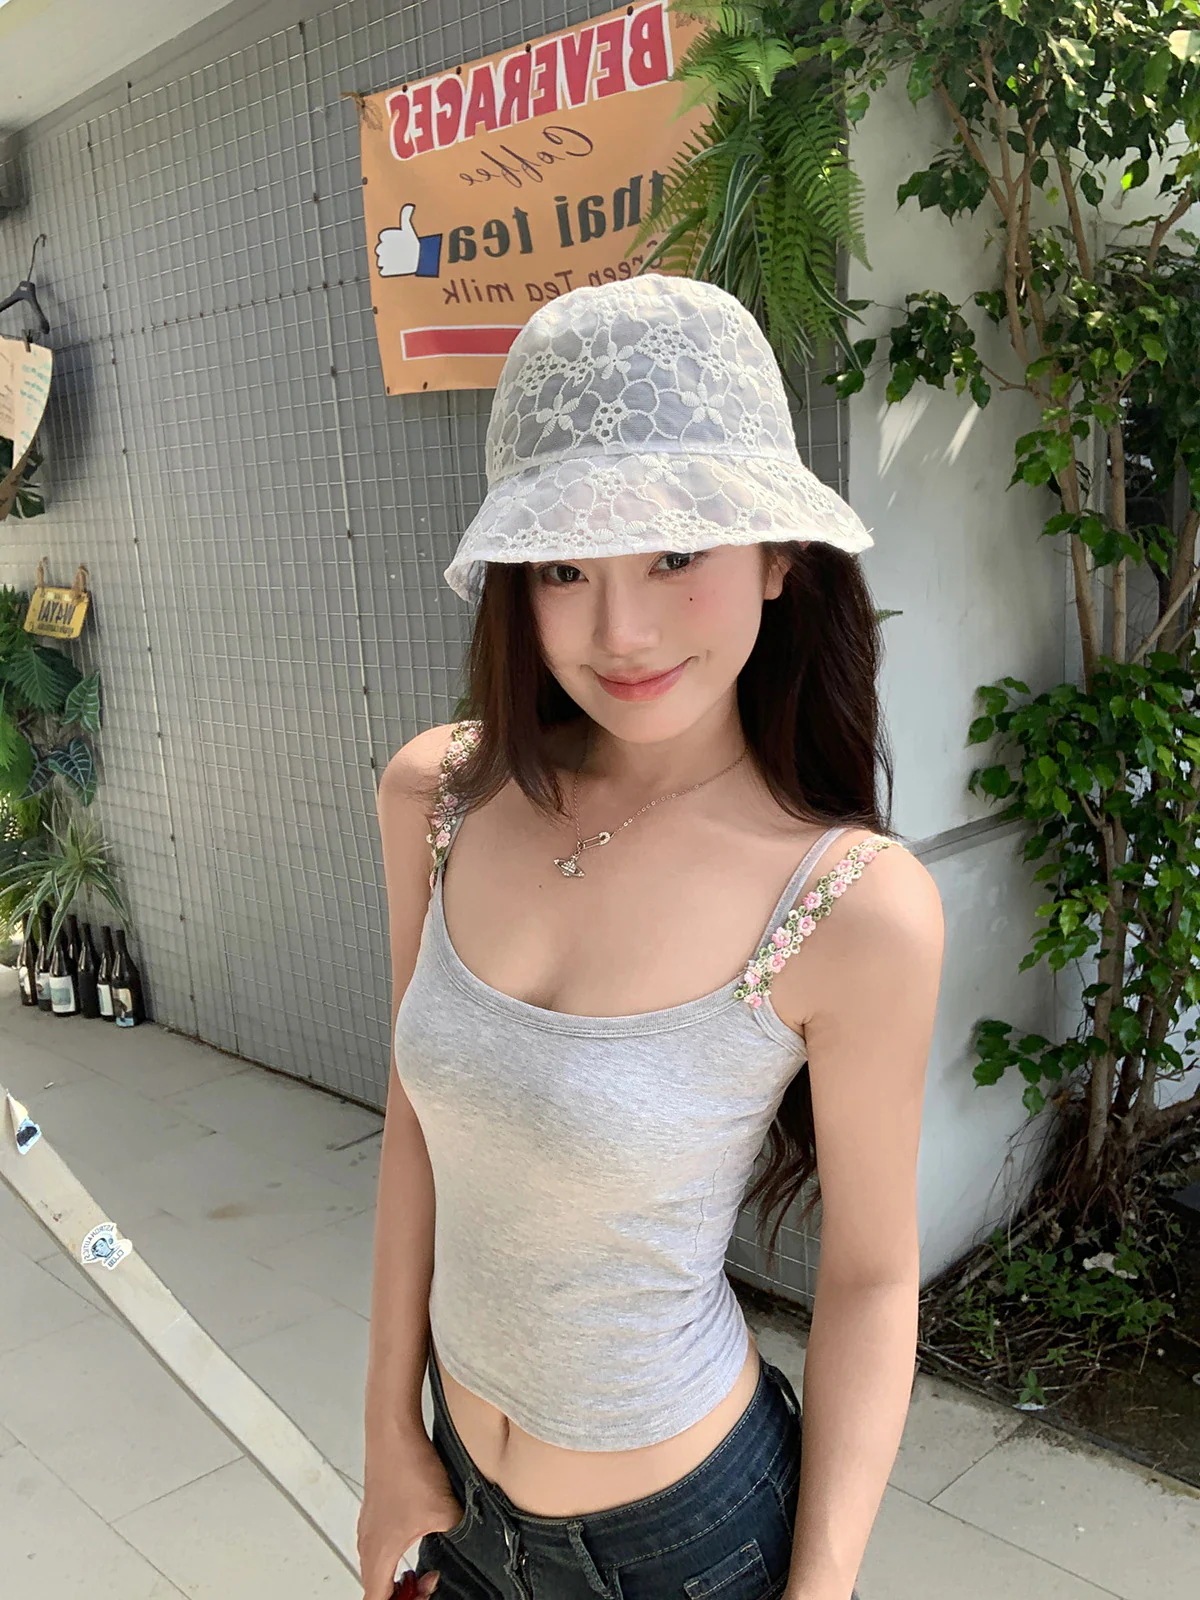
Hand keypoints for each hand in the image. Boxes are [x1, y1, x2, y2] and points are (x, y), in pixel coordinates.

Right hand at [358, 1435, 465, 1599]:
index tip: (424, 1594)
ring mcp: (368, 1526)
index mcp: (379, 1553)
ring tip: (425, 1568)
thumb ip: (460, 1537)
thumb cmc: (409, 1468)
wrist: (394, 1432)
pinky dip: (396, 1555)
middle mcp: (367, 1543)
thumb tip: (475, 1546)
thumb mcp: (446, 1512)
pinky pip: (380, 1547)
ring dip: (399, 1575)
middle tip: (428, 1585)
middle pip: (376, 1589)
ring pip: (377, 1568)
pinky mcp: (374, 1510)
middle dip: (403, 1595)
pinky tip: (419, 1539)